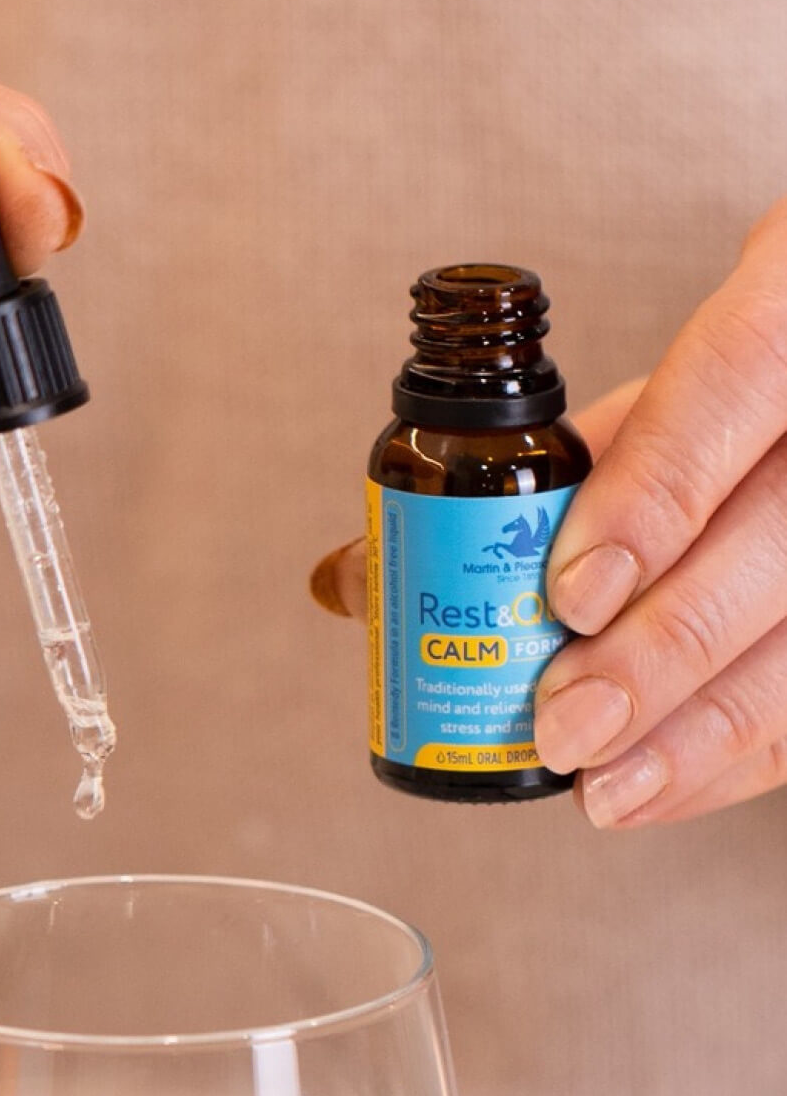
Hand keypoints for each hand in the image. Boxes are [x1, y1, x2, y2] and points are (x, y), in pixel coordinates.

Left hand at [533, 201, 786, 827]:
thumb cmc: (732, 399)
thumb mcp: (648, 400)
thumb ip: (539, 475)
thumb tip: (351, 578)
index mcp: (786, 308)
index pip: (732, 381)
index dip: (652, 498)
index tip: (571, 596)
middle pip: (776, 537)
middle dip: (657, 649)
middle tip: (566, 726)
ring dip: (700, 729)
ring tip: (607, 787)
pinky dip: (738, 754)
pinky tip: (661, 785)